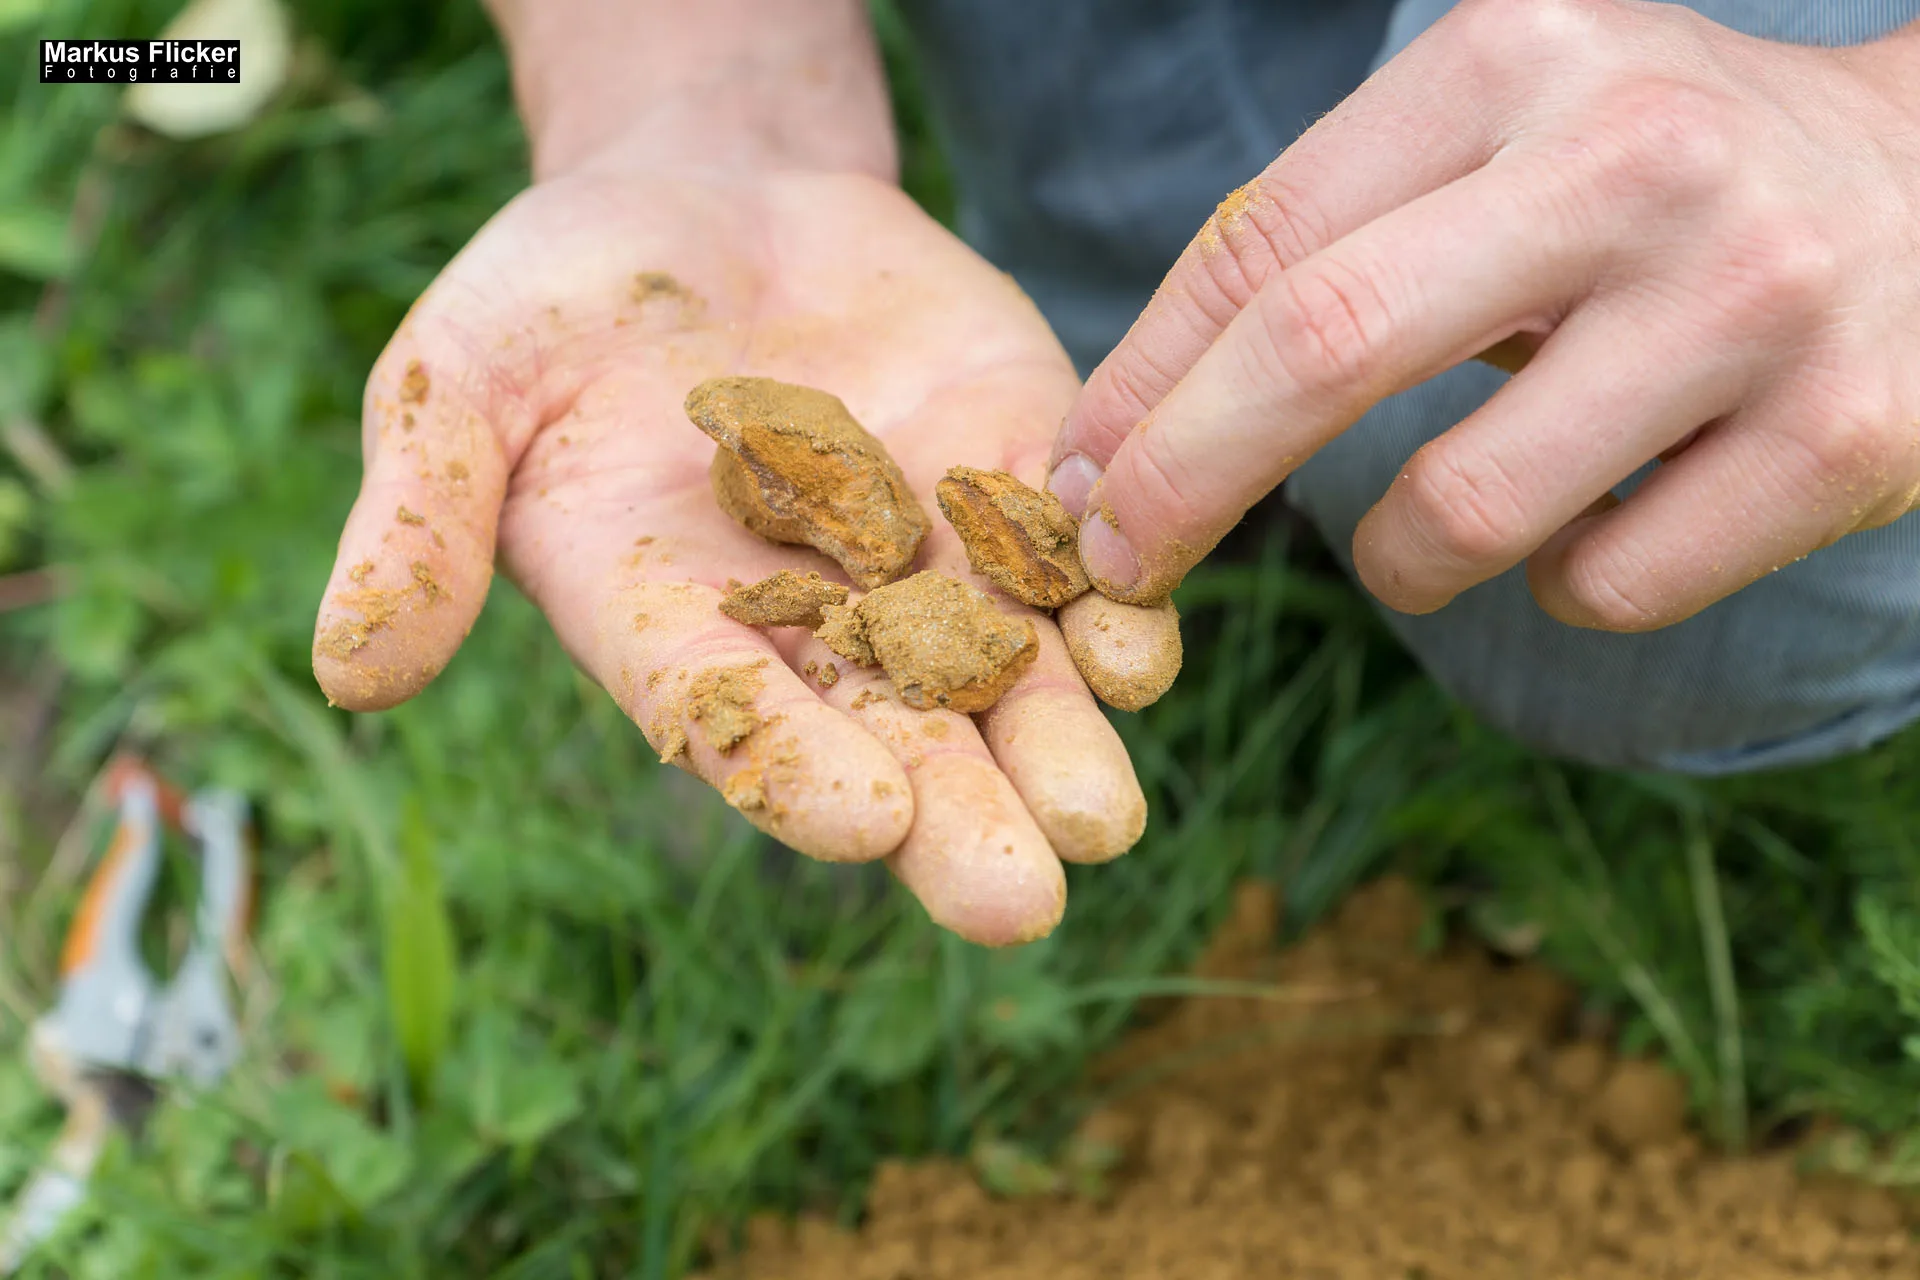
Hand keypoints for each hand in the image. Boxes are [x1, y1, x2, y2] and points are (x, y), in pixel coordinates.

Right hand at [310, 160, 1156, 945]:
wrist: (709, 202)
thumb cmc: (560, 300)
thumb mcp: (459, 377)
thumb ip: (420, 513)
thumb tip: (349, 670)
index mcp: (671, 623)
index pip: (731, 716)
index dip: (789, 766)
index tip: (859, 820)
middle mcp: (812, 622)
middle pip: (890, 734)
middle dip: (955, 817)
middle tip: (1015, 902)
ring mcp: (926, 557)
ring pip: (1002, 672)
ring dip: (1058, 739)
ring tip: (1101, 813)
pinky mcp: (1012, 477)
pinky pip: (1068, 558)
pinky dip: (1108, 602)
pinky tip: (1139, 647)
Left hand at [1050, 0, 1919, 630]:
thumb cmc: (1651, 177)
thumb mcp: (1499, 131)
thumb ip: (1334, 236)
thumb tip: (1127, 428)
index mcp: (1517, 53)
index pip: (1264, 238)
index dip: (1141, 383)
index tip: (1078, 477)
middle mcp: (1635, 158)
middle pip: (1322, 347)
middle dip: (1186, 481)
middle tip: (1123, 562)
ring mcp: (1754, 299)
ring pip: (1464, 512)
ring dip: (1395, 564)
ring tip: (1421, 539)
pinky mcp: (1846, 437)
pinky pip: (1604, 588)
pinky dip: (1556, 588)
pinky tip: (1599, 514)